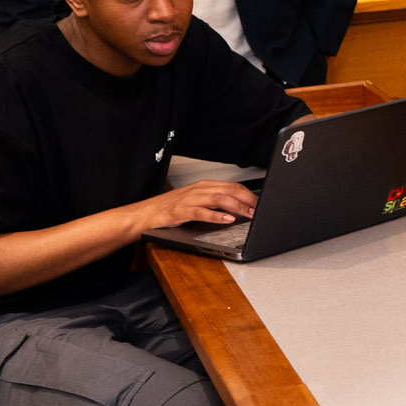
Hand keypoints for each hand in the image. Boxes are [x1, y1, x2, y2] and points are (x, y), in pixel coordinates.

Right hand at [135, 180, 257, 231]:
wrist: (144, 214)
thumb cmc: (170, 208)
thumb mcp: (196, 200)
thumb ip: (214, 201)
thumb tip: (238, 207)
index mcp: (204, 186)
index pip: (232, 186)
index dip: (249, 194)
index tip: (261, 204)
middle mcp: (198, 190)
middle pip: (230, 190)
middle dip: (248, 200)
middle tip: (260, 210)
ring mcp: (189, 200)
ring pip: (219, 199)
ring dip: (238, 207)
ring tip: (249, 214)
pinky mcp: (180, 212)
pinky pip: (202, 212)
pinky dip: (217, 216)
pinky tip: (227, 220)